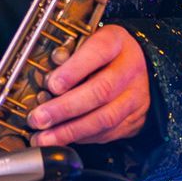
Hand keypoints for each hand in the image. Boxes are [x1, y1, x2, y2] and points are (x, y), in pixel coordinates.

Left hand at [27, 23, 151, 145]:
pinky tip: (62, 140)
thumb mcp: (89, 40)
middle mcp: (129, 69)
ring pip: (104, 118)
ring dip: (70, 131)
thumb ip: (68, 55)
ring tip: (45, 137)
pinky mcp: (133, 120)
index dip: (74, 70)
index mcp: (116, 42)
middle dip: (65, 108)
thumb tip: (42, 80)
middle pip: (100, 91)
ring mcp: (134, 97)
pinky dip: (82, 138)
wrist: (141, 67)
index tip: (52, 85)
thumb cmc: (106, 53)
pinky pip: (107, 133)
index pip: (98, 52)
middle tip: (40, 117)